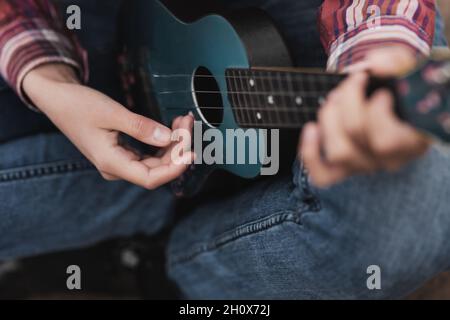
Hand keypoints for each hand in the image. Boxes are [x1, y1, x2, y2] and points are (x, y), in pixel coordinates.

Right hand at [23, 63, 194, 189]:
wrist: (58, 99)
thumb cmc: (78, 105)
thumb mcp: (111, 112)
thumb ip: (140, 127)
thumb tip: (167, 138)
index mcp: (111, 163)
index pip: (150, 178)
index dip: (174, 169)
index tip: (191, 152)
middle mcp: (117, 167)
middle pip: (157, 168)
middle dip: (178, 148)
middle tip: (188, 123)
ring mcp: (120, 161)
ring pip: (156, 160)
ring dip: (173, 144)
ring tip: (183, 121)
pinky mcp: (123, 152)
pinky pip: (150, 152)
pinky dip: (164, 141)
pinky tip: (173, 127)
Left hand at [299, 47, 430, 187]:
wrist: (394, 104)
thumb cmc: (401, 90)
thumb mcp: (406, 70)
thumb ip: (395, 61)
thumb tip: (373, 63)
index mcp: (412, 140)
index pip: (385, 141)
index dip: (374, 113)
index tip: (378, 91)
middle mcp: (390, 159)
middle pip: (356, 137)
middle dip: (347, 101)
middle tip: (352, 83)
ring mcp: (366, 166)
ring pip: (338, 153)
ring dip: (329, 119)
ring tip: (335, 99)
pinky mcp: (345, 170)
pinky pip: (323, 175)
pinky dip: (310, 152)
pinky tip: (311, 128)